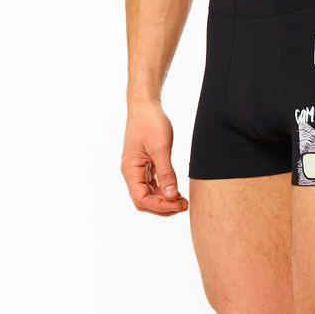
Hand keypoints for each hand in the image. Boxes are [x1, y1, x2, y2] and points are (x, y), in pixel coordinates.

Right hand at [121, 100, 188, 215]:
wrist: (145, 105)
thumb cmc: (150, 122)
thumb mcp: (161, 148)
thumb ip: (166, 173)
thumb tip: (172, 195)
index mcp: (130, 170)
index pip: (142, 199)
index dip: (161, 206)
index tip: (179, 204)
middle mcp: (131, 173)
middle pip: (144, 201)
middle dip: (163, 207)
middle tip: (184, 205)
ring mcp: (138, 170)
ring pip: (149, 195)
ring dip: (165, 201)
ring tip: (183, 201)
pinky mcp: (145, 165)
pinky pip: (153, 185)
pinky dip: (164, 191)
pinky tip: (177, 191)